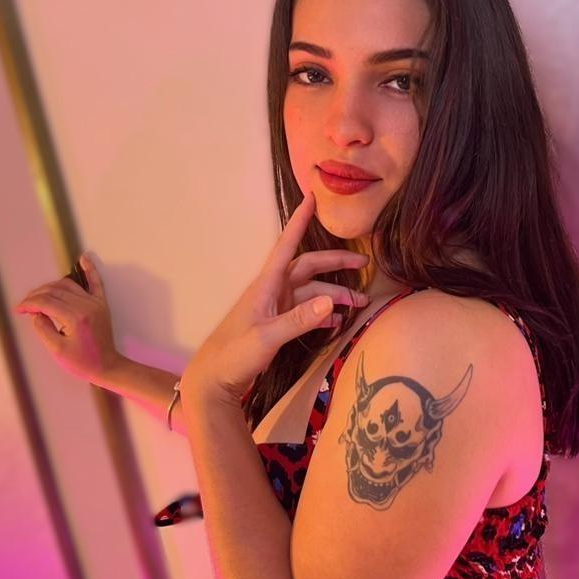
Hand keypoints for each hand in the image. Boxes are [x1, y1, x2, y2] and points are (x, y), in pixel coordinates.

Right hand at [13, 251, 122, 385]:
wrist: (107, 366)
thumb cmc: (82, 362)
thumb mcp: (57, 350)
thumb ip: (43, 329)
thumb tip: (35, 313)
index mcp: (75, 317)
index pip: (45, 302)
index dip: (29, 304)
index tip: (19, 310)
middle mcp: (86, 306)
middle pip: (54, 291)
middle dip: (36, 295)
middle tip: (25, 305)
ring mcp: (96, 303)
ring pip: (68, 285)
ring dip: (51, 286)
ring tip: (38, 295)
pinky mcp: (101, 304)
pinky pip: (96, 282)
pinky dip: (90, 270)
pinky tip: (84, 258)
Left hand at [185, 192, 371, 407]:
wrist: (214, 380)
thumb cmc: (234, 355)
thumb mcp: (267, 339)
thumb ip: (299, 320)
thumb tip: (332, 302)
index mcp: (266, 286)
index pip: (287, 246)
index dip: (299, 222)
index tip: (311, 198)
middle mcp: (273, 291)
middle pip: (308, 267)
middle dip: (336, 264)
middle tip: (365, 265)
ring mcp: (276, 307)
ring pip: (311, 291)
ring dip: (335, 295)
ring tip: (361, 303)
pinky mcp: (278, 323)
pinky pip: (306, 311)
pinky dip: (323, 314)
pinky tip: (338, 321)